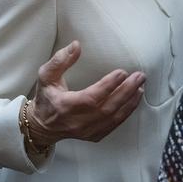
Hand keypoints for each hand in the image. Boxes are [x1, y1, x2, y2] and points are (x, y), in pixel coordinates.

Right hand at [27, 41, 144, 146]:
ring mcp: (86, 132)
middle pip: (107, 108)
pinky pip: (114, 125)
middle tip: (139, 77)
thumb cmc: (45, 97)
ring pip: (113, 118)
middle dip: (126, 92)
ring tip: (140, 86)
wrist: (42, 126)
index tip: (122, 72)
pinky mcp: (94, 136)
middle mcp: (77, 122)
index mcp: (65, 106)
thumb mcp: (46, 76)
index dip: (108, 86)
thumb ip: (60, 60)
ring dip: (130, 102)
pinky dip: (126, 112)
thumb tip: (76, 45)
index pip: (90, 98)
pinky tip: (134, 99)